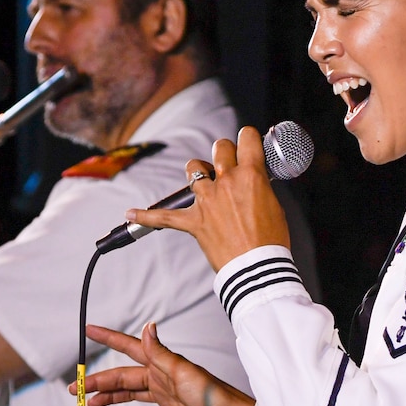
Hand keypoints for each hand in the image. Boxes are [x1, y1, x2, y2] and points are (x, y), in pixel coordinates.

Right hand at [75, 322, 253, 405]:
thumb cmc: (214, 396)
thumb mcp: (183, 373)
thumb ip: (161, 353)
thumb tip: (148, 326)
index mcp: (164, 364)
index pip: (130, 347)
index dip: (109, 338)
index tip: (88, 330)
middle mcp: (164, 379)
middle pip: (124, 376)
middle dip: (99, 380)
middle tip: (76, 387)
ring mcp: (168, 399)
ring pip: (132, 396)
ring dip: (111, 399)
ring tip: (90, 404)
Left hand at [124, 126, 290, 270]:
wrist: (257, 269)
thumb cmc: (271, 240)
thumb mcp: (274, 205)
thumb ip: (260, 188)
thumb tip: (254, 182)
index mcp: (251, 175)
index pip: (247, 138)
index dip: (248, 137)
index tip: (248, 142)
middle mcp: (226, 182)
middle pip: (220, 147)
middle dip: (225, 150)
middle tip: (230, 162)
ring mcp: (207, 200)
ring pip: (193, 168)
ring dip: (199, 171)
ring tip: (203, 180)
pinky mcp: (194, 221)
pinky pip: (164, 217)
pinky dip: (146, 216)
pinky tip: (131, 213)